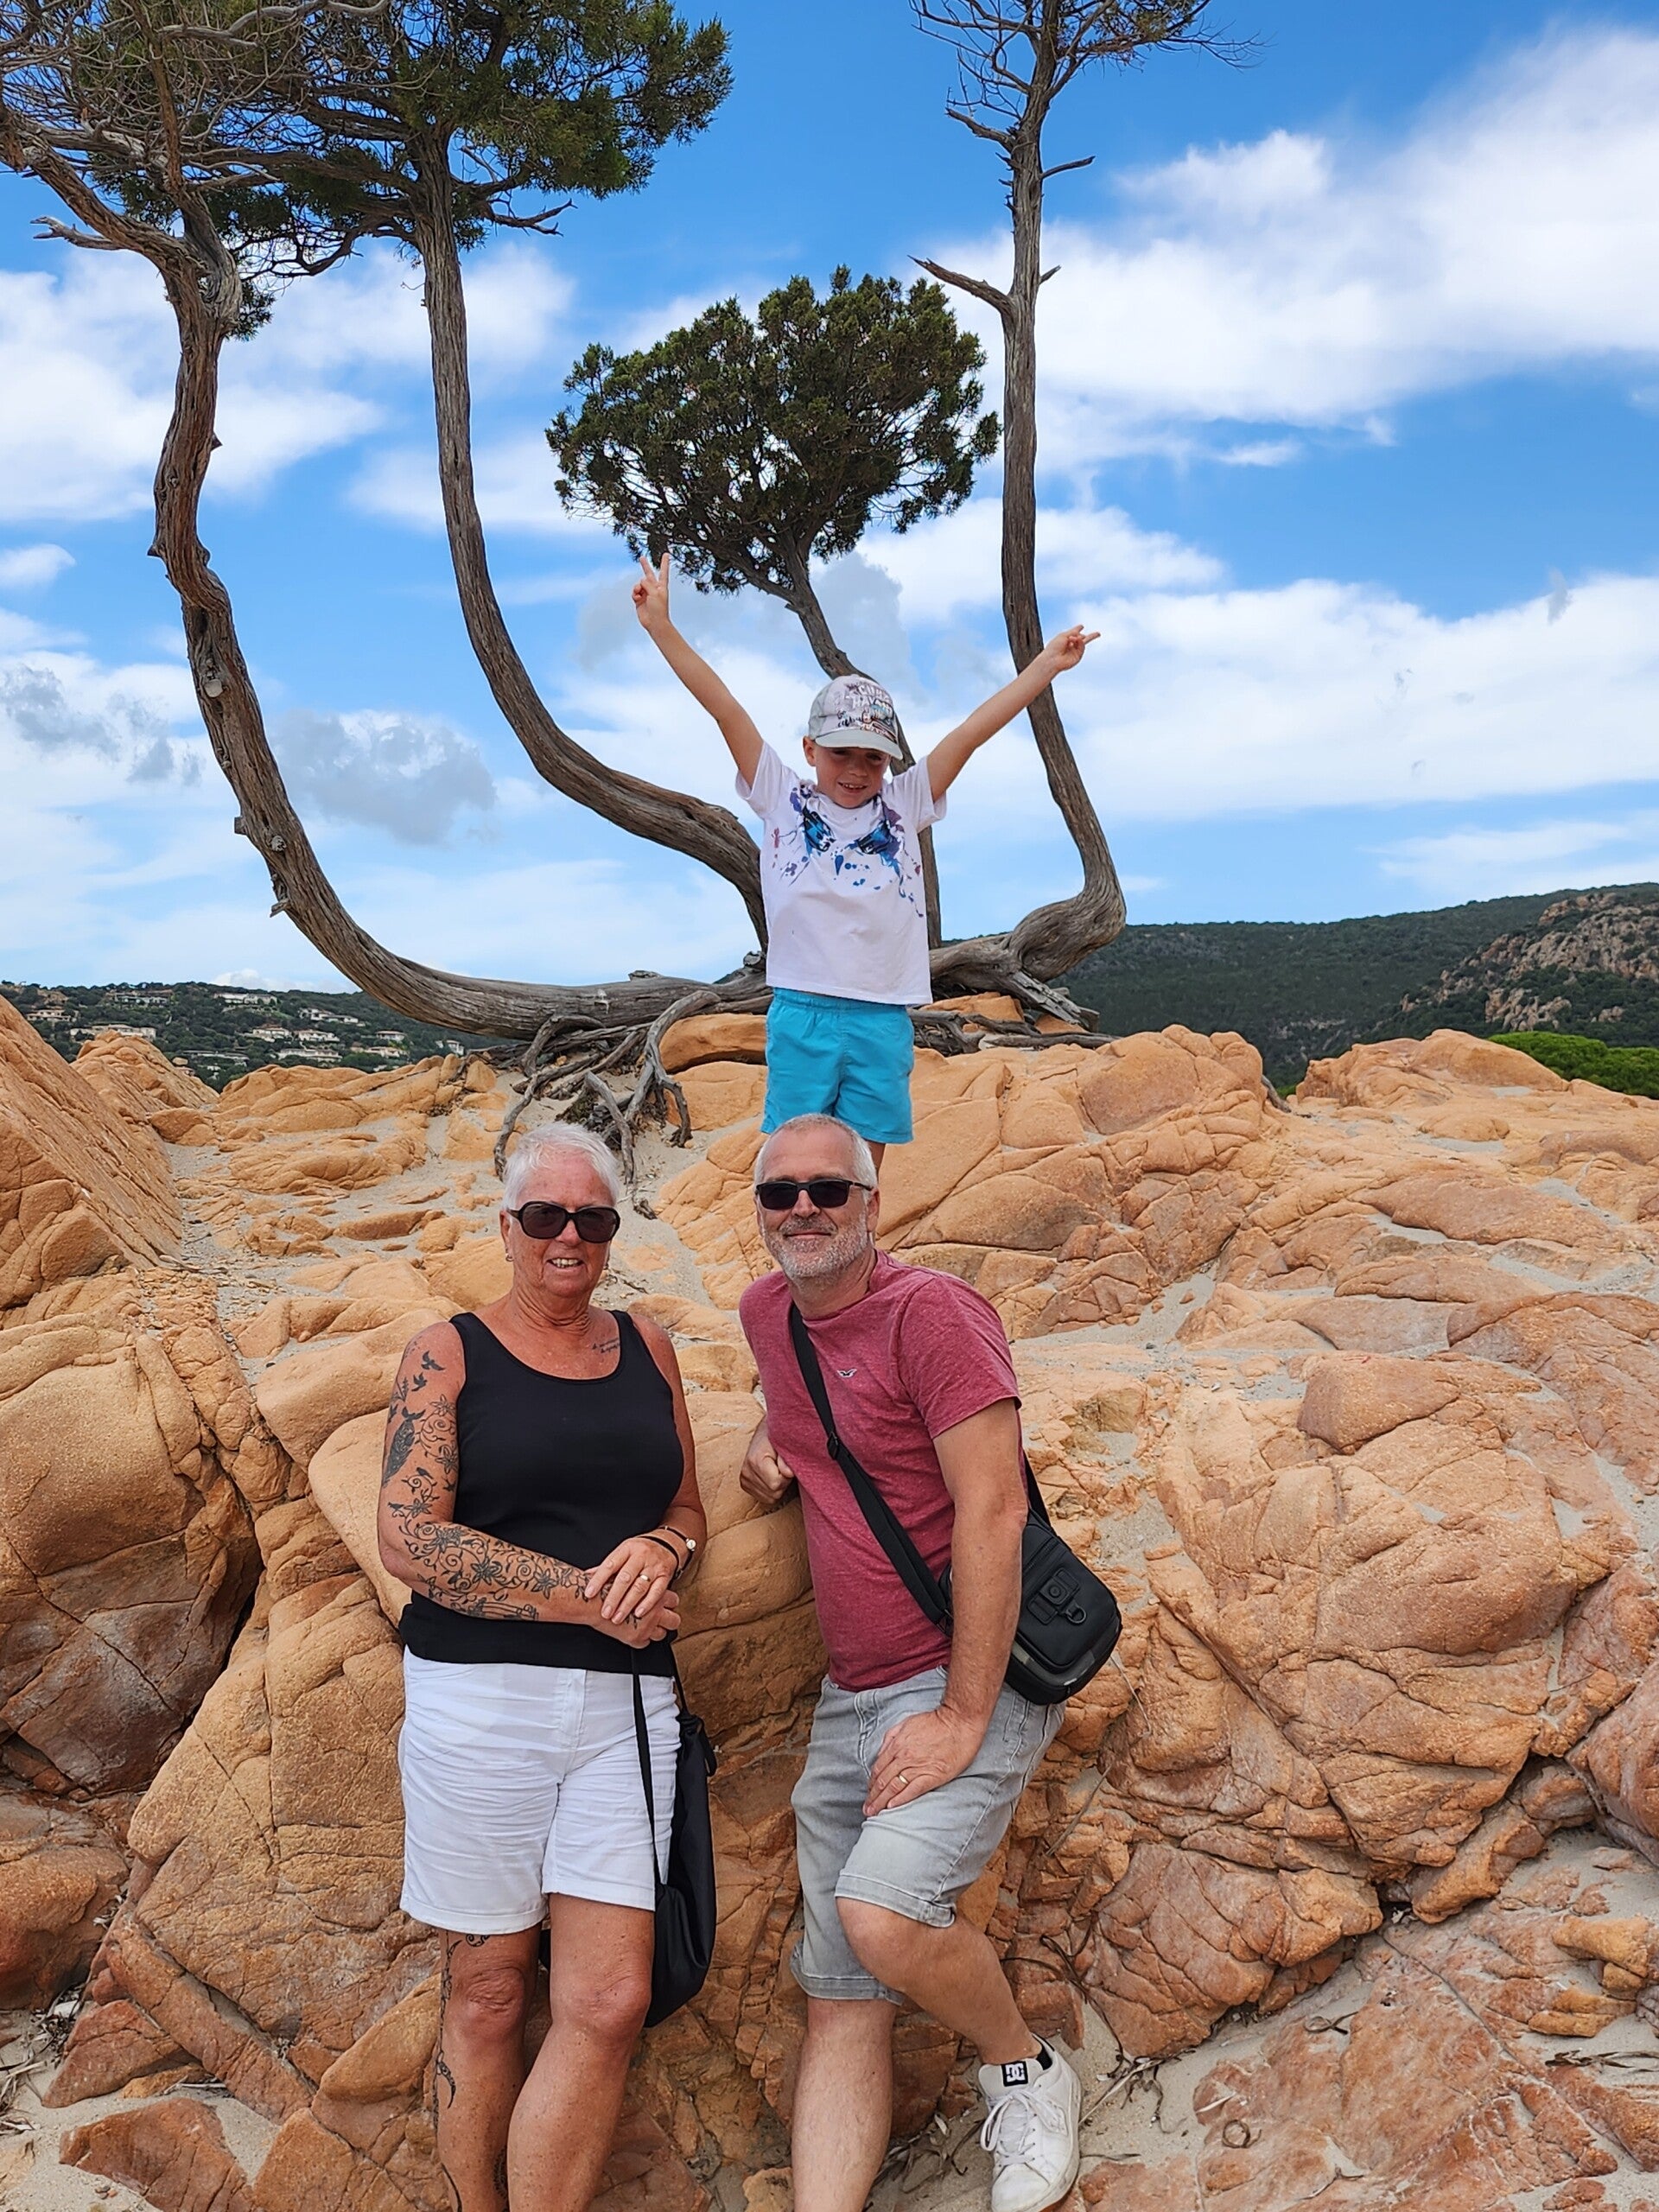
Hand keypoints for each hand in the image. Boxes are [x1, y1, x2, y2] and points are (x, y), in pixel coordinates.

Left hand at [584, 1536, 676, 1624]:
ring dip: (628, 1604)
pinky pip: (657, 1591)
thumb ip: (607, 1567)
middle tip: (605, 1613)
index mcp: (627, 1548)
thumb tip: (585, 1577)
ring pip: (640, 1586)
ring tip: (617, 1618)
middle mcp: (641, 1556)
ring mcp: (654, 1566)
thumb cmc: (638, 1552)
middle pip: (625, 1578)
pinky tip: (638, 1613)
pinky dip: (648, 1603)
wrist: (666, 1545)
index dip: (598, 1580)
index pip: (610, 1565)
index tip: (589, 1594)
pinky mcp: (665, 1576)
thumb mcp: (622, 1553)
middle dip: (614, 1597)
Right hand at [596, 1586, 681, 1648]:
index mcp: (655, 1594)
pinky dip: (641, 1639)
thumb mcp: (629, 1579)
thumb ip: (641, 1584)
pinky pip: (646, 1643)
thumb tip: (644, 1582)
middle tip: (663, 1619)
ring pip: (662, 1634)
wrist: (592, 1602)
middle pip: (674, 1620)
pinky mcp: (636, 1639)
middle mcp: (655, 1611)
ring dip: (657, 1631)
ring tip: (649, 1627)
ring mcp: (647, 1627)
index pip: (674, 1601)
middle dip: (669, 1620)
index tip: (665, 1604)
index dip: (669, 1603)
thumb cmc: (607, 1589)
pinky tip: (636, 1633)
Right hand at [632, 551, 670, 634]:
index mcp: (662, 586)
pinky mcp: (639, 600)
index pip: (663, 571)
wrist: (655, 623)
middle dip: (645, 566)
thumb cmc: (659, 609)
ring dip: (637, 587)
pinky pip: (634, 592)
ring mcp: (646, 594)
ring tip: (639, 592)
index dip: (665, 563)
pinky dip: (634, 593)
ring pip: (639, 584)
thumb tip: (641, 581)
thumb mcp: (655, 593)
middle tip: (642, 558)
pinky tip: (636, 597)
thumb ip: (648, 584)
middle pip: (648, 574)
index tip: (666, 554)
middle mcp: (654, 589)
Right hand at [740, 1422, 795, 1507]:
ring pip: (770, 1498)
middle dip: (784, 1483)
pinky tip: (773, 1478)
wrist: (765, 1433)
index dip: (786, 1477)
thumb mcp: (784, 1445)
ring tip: (778, 1472)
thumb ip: (786, 1460)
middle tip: (783, 1468)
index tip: (787, 1466)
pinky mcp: (745, 1484)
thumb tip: (789, 1473)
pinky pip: (765, 1499)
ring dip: (779, 1488)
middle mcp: (746, 1471)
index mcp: (755, 1460)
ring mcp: (744, 1479)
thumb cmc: (776, 1438)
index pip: (775, 1483)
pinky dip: (772, 1491)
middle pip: (773, 1493)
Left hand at [865, 1705, 984, 1815]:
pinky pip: (913, 1790)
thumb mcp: (906, 1723)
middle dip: (873, 1797)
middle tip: (866, 1809)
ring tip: (874, 1813)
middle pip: (883, 1781)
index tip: (868, 1793)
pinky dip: (901, 1799)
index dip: (871, 1784)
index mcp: (897, 1745)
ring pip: (894, 1787)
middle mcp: (904, 1757)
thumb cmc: (934, 1722)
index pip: (878, 1769)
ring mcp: (918, 1767)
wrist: (958, 1722)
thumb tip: (881, 1753)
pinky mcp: (933, 1775)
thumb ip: (890, 1737)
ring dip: (882, 1801)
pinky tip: (892, 1807)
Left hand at [1039, 624, 1098, 675]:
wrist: (1052, 660)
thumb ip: (1073, 631)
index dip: (1077, 630)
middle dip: (1090, 637)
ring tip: (1073, 639)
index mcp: (1064, 640)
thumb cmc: (1054, 647)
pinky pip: (1082, 647)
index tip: (1081, 626)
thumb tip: (1082, 628)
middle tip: (1098, 634)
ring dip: (1079, 638)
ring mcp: (1074, 652)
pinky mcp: (1077, 657)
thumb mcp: (1063, 635)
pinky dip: (1080, 642)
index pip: (1073, 634)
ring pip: (1083, 643)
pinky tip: (1076, 641)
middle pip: (1082, 640)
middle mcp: (1070, 646)